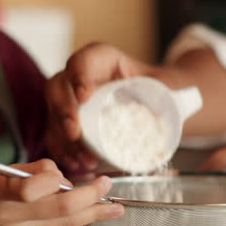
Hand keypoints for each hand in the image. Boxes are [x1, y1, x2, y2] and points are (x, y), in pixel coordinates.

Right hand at [0, 159, 123, 225]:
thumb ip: (30, 173)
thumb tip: (62, 175)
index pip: (30, 189)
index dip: (53, 181)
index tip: (65, 174)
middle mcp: (8, 220)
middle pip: (59, 211)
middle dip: (90, 198)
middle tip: (107, 185)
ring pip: (65, 224)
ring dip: (93, 213)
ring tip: (115, 207)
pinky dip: (69, 218)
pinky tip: (80, 211)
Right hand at [45, 42, 173, 172]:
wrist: (155, 105)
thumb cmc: (159, 92)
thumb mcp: (166, 87)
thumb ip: (169, 91)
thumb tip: (173, 103)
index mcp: (104, 61)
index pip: (84, 60)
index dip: (79, 75)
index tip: (85, 96)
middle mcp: (81, 77)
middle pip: (58, 86)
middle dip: (63, 110)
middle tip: (74, 133)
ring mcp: (70, 100)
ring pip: (52, 113)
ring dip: (63, 138)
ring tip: (84, 159)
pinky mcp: (67, 122)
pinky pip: (55, 135)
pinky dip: (62, 151)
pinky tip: (75, 164)